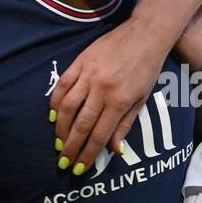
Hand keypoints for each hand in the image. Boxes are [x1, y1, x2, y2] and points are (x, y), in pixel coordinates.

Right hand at [50, 16, 169, 171]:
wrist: (145, 34)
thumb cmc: (147, 69)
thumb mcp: (142, 99)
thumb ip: (125, 124)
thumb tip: (115, 150)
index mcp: (119, 101)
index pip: (99, 135)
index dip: (87, 154)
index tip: (78, 168)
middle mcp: (101, 90)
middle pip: (80, 125)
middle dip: (70, 147)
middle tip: (62, 162)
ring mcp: (88, 75)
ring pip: (67, 107)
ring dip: (60, 128)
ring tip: (58, 143)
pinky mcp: (80, 61)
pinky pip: (62, 85)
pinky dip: (56, 102)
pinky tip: (54, 116)